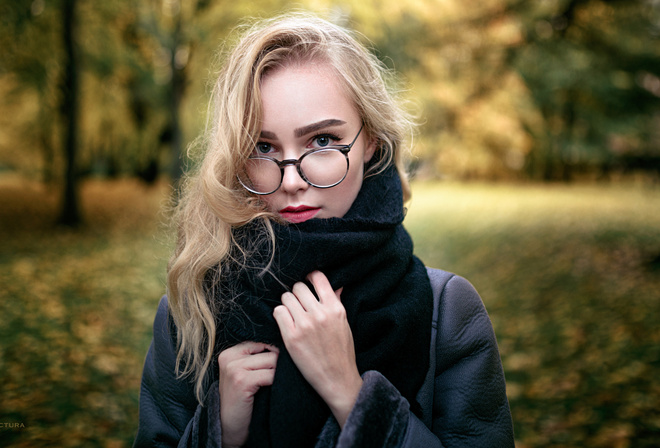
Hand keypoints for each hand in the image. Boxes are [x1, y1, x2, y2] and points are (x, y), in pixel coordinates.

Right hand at [218, 342, 278, 447]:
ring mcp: (234, 368)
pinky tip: (274, 390)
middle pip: (267, 350)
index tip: (276, 367)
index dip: (272, 354)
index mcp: (229, 353)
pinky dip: (277, 382)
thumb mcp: (244, 374)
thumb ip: (256, 358)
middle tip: (281, 376)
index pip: (260, 342)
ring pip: (272, 360)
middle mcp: (229, 357)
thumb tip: (283, 346)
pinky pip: (270, 374)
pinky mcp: (242, 381)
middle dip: (278, 363)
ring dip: (279, 373)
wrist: (228, 425)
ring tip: (277, 383)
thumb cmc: (241, 399)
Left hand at [273, 270, 362, 426]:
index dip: (310, 277)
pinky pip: (278, 312)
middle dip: (296, 294)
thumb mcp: (344, 324)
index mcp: (335, 308)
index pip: (318, 278)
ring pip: (286, 298)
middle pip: (298, 287)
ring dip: (287, 304)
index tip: (306, 282)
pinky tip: (285, 323)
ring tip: (292, 315)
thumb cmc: (342, 352)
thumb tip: (336, 286)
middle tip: (298, 304)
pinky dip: (280, 315)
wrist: (337, 379)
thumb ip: (337, 303)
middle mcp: (320, 314)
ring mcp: (305, 325)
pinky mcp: (291, 337)